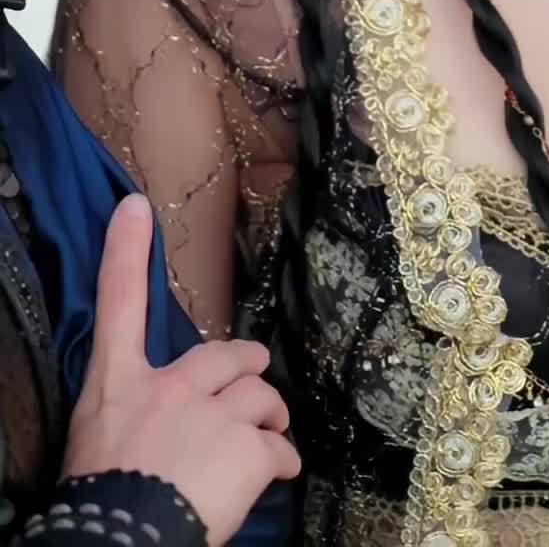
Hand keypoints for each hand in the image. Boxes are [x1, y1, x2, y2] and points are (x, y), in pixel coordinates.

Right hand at [63, 194, 299, 546]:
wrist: (119, 539)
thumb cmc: (100, 496)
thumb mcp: (96, 439)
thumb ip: (130, 412)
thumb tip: (151, 422)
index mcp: (121, 384)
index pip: (118, 303)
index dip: (125, 251)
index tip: (133, 206)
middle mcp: (170, 387)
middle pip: (225, 355)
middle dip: (247, 367)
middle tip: (256, 380)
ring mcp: (212, 412)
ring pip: (260, 397)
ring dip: (269, 417)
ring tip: (271, 438)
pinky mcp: (247, 446)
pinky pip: (278, 447)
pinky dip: (282, 462)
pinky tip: (278, 475)